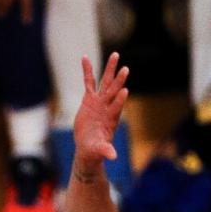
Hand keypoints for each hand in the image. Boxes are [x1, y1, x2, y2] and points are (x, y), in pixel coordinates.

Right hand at [73, 52, 128, 172]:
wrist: (88, 147)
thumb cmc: (95, 151)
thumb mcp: (99, 151)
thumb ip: (106, 151)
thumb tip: (113, 156)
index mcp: (110, 119)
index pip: (116, 107)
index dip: (120, 100)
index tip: (124, 91)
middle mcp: (107, 107)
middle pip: (114, 91)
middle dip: (119, 81)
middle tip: (126, 69)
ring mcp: (99, 102)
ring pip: (105, 82)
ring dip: (110, 69)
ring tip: (115, 54)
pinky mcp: (89, 99)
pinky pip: (88, 82)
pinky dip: (87, 70)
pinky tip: (85, 57)